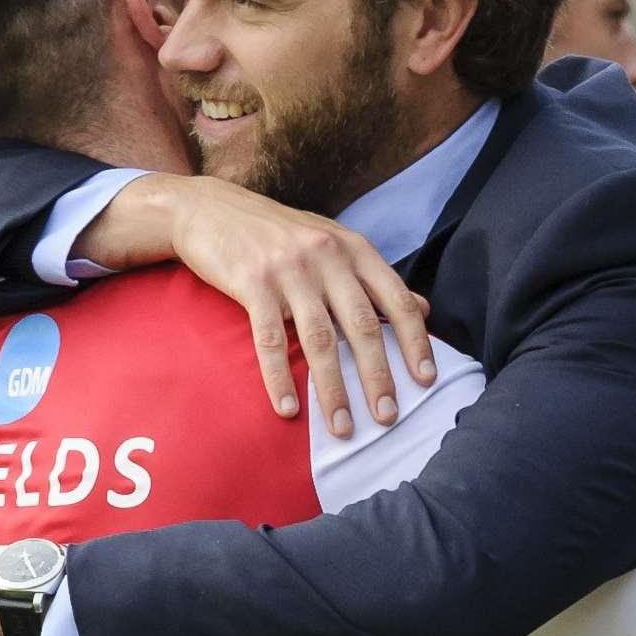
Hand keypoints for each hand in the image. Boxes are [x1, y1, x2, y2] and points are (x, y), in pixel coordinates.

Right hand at [76, 174, 434, 436]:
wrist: (210, 208)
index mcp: (353, 249)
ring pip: (319, 340)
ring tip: (343, 428)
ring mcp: (288, 269)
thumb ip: (374, 278)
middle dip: (378, 377)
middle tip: (388, 417)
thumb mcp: (332, 243)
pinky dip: (279, 379)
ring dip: (333, 390)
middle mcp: (327, 257)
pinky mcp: (251, 283)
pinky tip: (288, 410)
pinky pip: (269, 340)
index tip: (426, 381)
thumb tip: (425, 308)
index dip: (415, 342)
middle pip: (361, 326)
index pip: (397, 300)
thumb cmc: (276, 232)